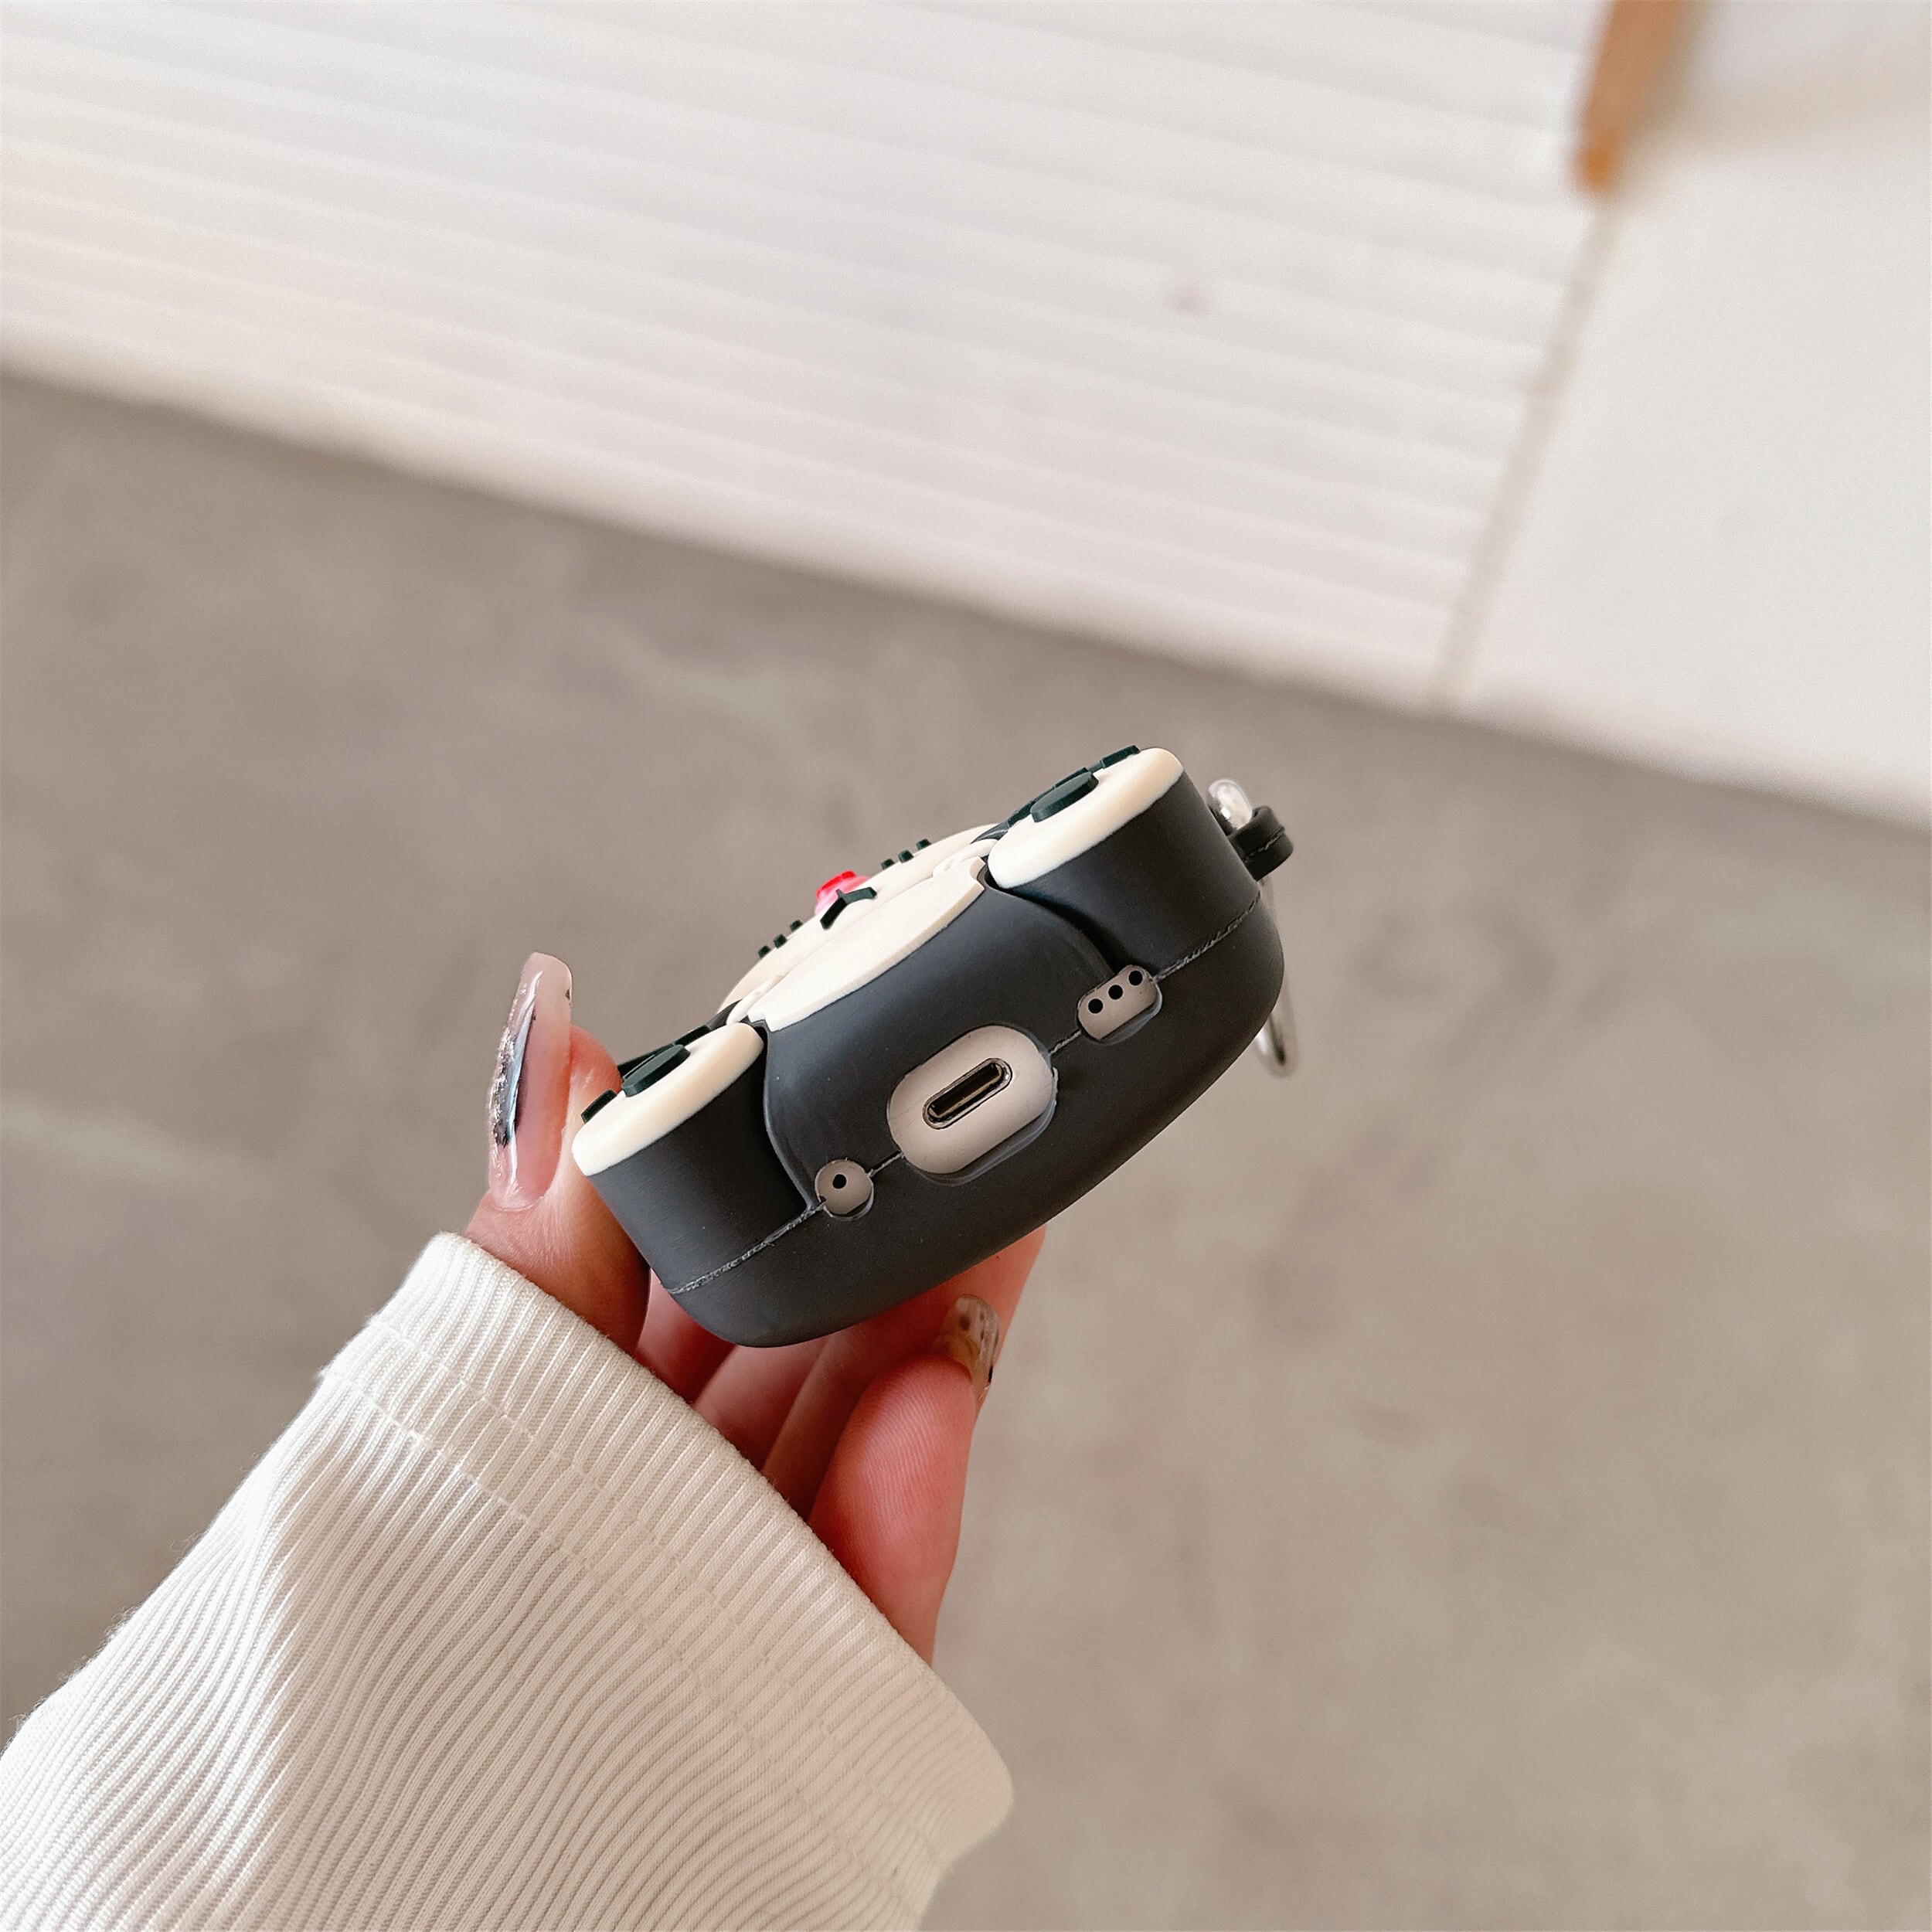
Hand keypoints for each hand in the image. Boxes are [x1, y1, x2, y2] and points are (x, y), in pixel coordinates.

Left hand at [464, 954, 1039, 1661]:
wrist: (397, 1903)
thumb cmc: (402, 1650)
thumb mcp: (468, 1401)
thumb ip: (536, 1245)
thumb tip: (549, 1033)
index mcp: (583, 1412)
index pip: (699, 1263)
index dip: (775, 1163)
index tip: (838, 1068)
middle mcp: (675, 1493)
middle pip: (812, 1336)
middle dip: (891, 1225)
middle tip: (964, 1114)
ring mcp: (751, 1591)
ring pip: (865, 1438)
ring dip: (932, 1331)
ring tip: (989, 1217)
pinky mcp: (816, 1696)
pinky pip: (868, 1599)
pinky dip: (898, 1508)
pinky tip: (926, 1408)